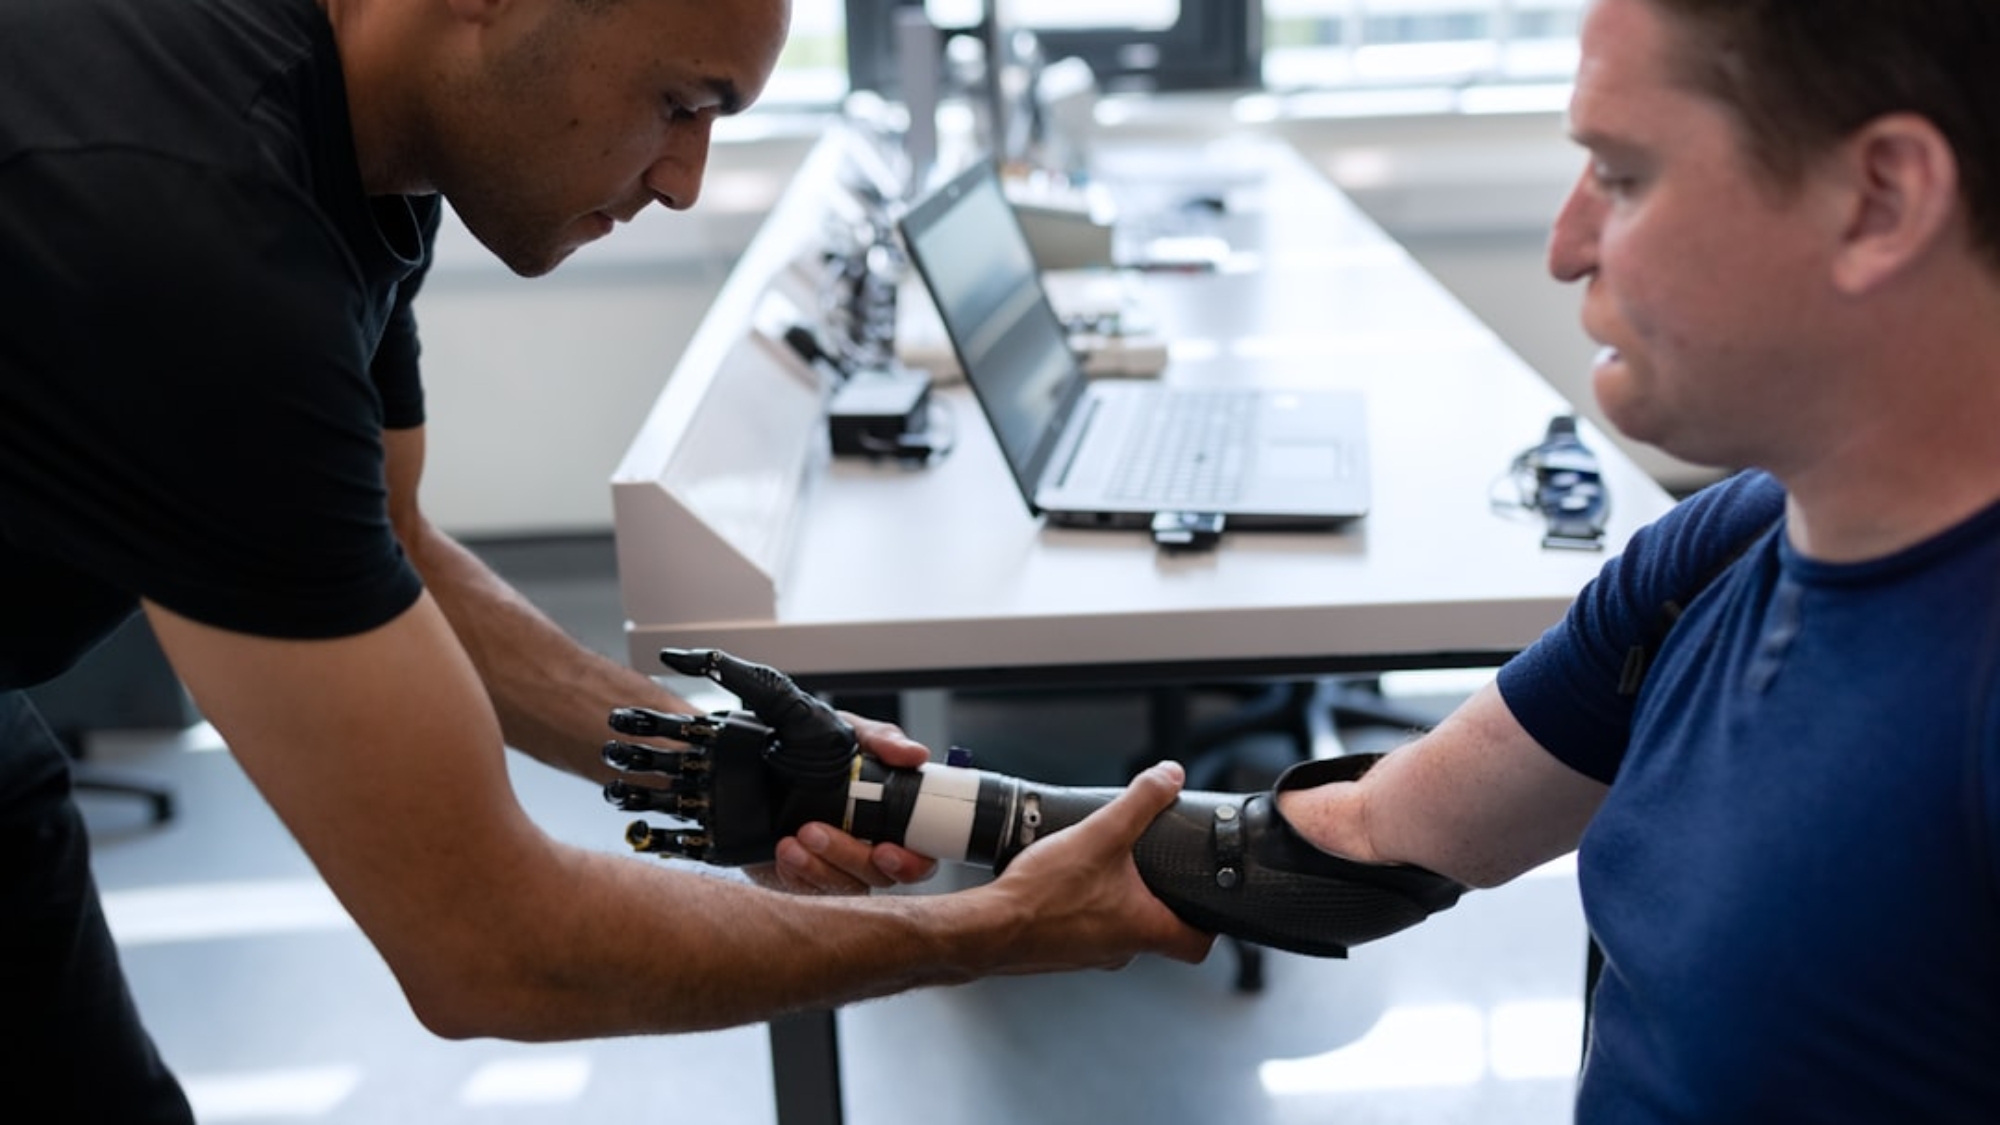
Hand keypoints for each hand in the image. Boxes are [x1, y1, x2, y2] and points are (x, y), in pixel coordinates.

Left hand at [758, 711, 939, 894]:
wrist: (770, 761)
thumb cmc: (824, 750)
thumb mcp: (853, 734)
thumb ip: (884, 740)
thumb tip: (914, 754)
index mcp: (895, 822)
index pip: (919, 859)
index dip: (909, 864)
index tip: (885, 851)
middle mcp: (871, 850)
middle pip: (877, 876)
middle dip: (848, 858)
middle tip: (815, 832)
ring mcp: (839, 868)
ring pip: (842, 886)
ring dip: (817, 867)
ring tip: (794, 840)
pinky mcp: (807, 879)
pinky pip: (808, 891)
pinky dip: (796, 874)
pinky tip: (784, 852)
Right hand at [983, 761, 1214, 970]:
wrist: (988, 929)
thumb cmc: (1043, 895)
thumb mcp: (1100, 834)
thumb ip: (1140, 802)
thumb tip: (1169, 777)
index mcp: (1143, 930)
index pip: (1197, 945)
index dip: (1210, 924)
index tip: (1208, 903)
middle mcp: (1121, 951)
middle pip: (1157, 931)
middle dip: (1157, 899)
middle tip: (1154, 869)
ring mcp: (1089, 955)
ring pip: (1118, 928)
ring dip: (1117, 901)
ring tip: (1104, 868)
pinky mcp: (1061, 952)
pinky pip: (1085, 929)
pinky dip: (1084, 907)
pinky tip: (1065, 883)